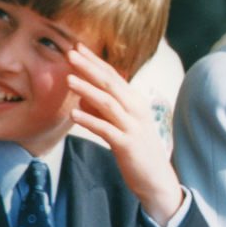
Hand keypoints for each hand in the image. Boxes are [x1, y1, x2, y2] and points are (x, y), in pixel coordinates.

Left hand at [67, 43, 182, 226]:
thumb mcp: (121, 125)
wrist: (156, 178)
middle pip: (111, 83)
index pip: (113, 75)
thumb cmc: (137, 150)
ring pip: (108, 103)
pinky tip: (74, 116)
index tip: (77, 47)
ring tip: (69, 80)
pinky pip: (106, 129)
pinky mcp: (127, 144)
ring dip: (88, 90)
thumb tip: (82, 100)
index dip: (95, 61)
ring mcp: (133, 126)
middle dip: (89, 67)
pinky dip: (90, 121)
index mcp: (135, 101)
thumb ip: (104, 110)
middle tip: (70, 53)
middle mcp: (136, 109)